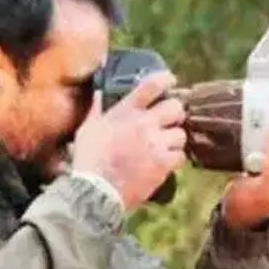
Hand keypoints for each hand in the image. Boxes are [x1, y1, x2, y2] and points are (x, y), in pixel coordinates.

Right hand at [71, 70, 186, 210]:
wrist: (96, 188)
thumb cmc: (89, 159)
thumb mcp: (88, 128)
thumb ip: (96, 109)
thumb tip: (98, 93)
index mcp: (126, 111)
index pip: (152, 85)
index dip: (165, 79)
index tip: (171, 80)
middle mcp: (144, 123)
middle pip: (176, 107)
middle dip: (176, 113)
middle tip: (170, 121)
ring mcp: (156, 143)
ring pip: (181, 134)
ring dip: (175, 140)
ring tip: (166, 146)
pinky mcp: (163, 164)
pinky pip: (181, 156)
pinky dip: (175, 159)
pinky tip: (166, 162)